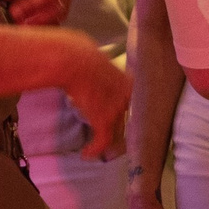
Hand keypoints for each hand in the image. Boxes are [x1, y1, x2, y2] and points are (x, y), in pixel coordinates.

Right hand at [62, 44, 129, 160]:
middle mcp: (127, 98)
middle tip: (114, 143)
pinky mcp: (103, 121)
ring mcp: (116, 110)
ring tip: (101, 151)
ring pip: (118, 134)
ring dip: (108, 144)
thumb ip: (102, 71)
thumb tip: (93, 70)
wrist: (75, 60)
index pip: (132, 105)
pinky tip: (86, 154)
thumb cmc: (81, 54)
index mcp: (128, 82)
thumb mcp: (98, 61)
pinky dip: (94, 150)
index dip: (125, 115)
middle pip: (127, 121)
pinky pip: (102, 141)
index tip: (120, 122)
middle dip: (121, 133)